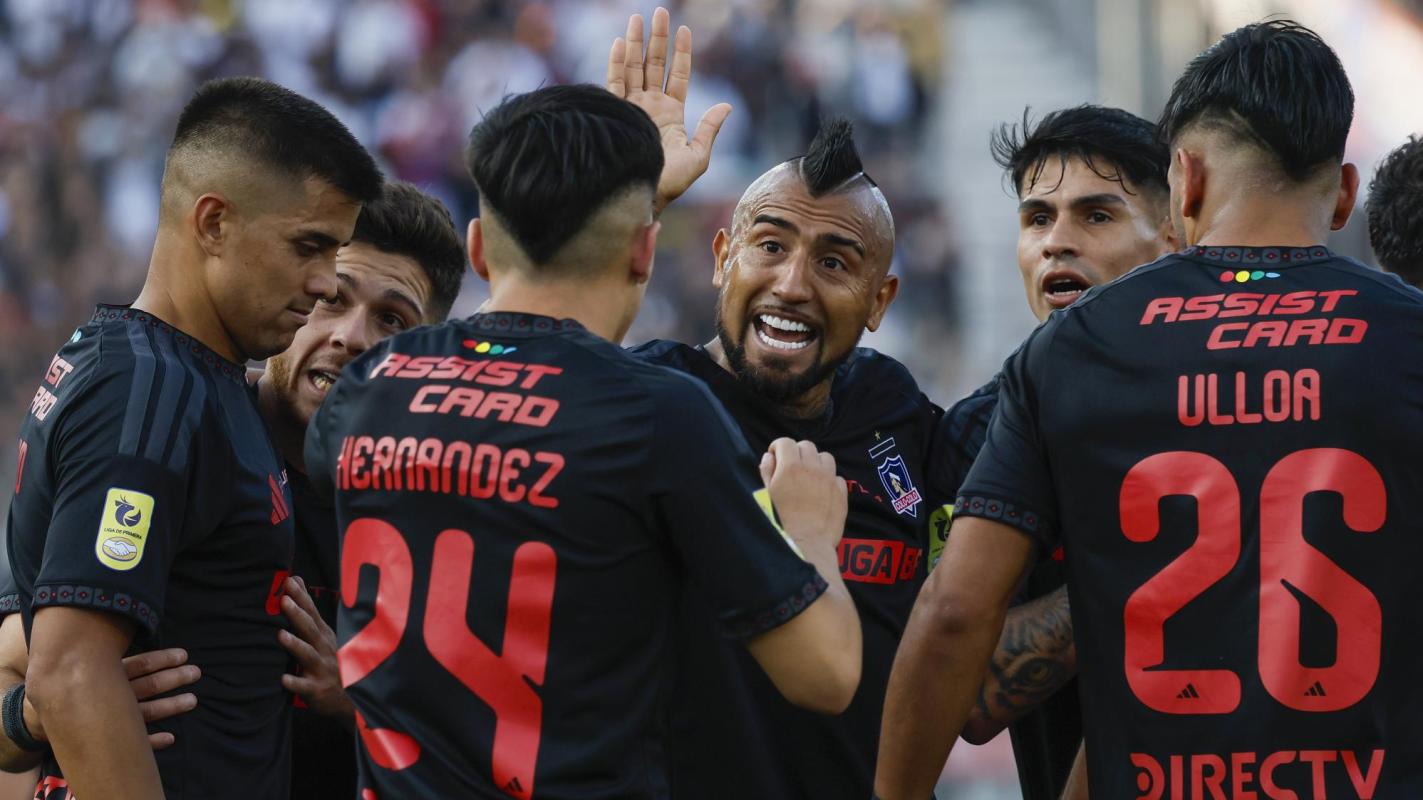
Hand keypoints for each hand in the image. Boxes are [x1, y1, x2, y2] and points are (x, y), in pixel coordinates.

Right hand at [23, 648, 197, 750]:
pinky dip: (151, 742)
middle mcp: (109, 695)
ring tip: (193, 700)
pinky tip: (171, 738)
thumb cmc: (71, 680)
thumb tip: (131, 619)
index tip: (185, 655)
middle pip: (148, 686)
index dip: (163, 659)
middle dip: (174, 679)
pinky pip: (132, 744)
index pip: (139, 664)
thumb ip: (108, 648)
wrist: (39, 713)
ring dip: (170, 707)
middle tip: (196, 672)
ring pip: (145, 713)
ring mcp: (107, 720)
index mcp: (105, 674)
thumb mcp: (89, 661)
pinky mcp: (104, 740)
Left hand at [278, 577, 353, 723]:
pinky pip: (305, 687)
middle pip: (310, 629)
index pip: (312, 613)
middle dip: (297, 614)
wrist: (348, 699)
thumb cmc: (330, 662)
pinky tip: (284, 679)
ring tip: (280, 635)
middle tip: (284, 600)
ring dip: (295, 645)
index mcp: (324, 636)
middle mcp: (324, 649)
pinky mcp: (317, 689)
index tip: (290, 582)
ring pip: (308, 655)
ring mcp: (322, 669)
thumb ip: (308, 610)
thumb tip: (296, 579)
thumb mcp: (322, 635)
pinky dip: (295, 683)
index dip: (301, 597)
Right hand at [606, 6, 731, 213]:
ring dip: (635, 43)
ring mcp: (631, 108)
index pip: (677, 75)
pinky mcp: (614, 113)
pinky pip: (614, 83)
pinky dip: (616, 63)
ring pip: (633, 68)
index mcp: (671, 114)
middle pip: (654, 64)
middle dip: (657, 38)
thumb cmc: (670, 182)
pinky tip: (619, 43)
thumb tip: (727, 106)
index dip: (682, 53)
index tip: (685, 29)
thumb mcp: (698, 157)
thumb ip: (710, 129)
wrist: (641, 195)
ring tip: (637, 18)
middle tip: (660, 12)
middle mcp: (649, 107)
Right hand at [760, 438, 847, 552]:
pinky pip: (836, 476)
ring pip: (825, 457)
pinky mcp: (841, 491)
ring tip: (809, 476)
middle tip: (791, 467)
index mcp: (790, 467)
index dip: (778, 447)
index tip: (775, 457)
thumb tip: (769, 457)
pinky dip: (829, 479)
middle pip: (806, 445)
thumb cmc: (783, 521)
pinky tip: (821, 491)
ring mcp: (829, 478)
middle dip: (797, 452)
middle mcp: (811, 468)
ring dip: (816, 462)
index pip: (785, 442)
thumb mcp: (768, 495)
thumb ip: (767, 472)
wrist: (808, 543)